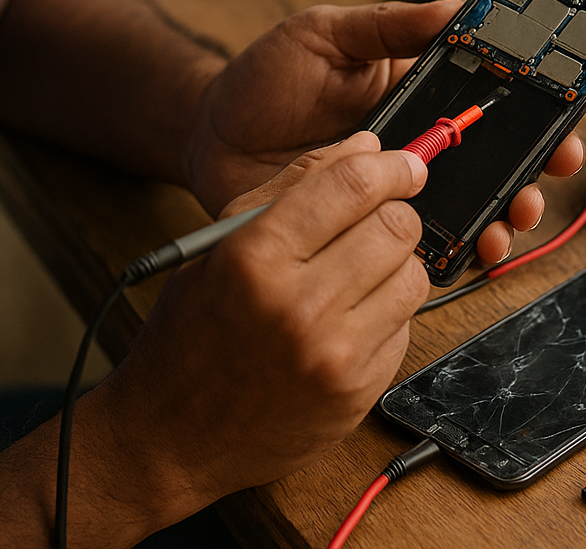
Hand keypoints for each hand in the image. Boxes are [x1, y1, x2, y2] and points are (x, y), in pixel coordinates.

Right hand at [90, 134, 428, 521]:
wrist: (172, 437)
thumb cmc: (190, 334)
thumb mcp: (218, 245)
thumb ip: (292, 187)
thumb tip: (365, 148)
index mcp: (255, 257)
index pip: (353, 186)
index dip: (392, 166)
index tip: (405, 164)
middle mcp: (299, 307)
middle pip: (397, 227)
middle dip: (394, 213)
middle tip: (375, 219)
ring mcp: (334, 355)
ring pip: (413, 276)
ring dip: (394, 264)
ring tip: (355, 273)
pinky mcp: (357, 392)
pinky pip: (406, 328)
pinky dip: (387, 313)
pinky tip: (347, 319)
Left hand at [184, 0, 583, 264]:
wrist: (207, 133)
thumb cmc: (264, 78)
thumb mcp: (326, 33)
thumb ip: (390, 24)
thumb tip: (457, 6)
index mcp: (419, 93)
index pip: (491, 103)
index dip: (535, 113)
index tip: (562, 120)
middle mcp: (416, 146)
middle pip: (494, 165)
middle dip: (531, 175)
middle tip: (542, 179)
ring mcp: (393, 193)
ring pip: (466, 212)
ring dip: (499, 217)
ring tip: (506, 220)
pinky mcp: (365, 232)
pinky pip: (415, 251)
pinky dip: (446, 255)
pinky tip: (461, 252)